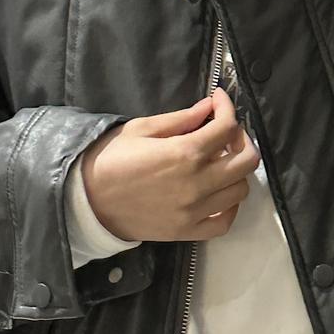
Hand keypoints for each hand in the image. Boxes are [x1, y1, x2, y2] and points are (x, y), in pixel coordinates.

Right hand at [82, 88, 260, 242]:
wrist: (86, 200)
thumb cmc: (111, 159)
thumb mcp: (143, 128)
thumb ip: (182, 118)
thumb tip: (209, 107)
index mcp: (185, 153)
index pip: (227, 127)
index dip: (228, 107)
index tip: (219, 101)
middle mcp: (197, 183)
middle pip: (247, 160)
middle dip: (241, 139)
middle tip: (225, 132)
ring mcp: (195, 211)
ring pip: (241, 190)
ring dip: (236, 172)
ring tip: (220, 161)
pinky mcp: (188, 231)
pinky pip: (225, 222)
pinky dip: (229, 207)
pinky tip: (218, 193)